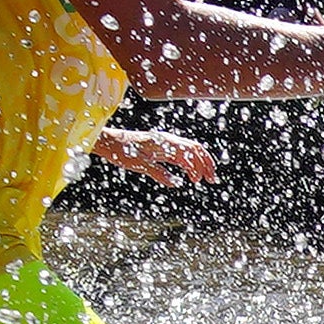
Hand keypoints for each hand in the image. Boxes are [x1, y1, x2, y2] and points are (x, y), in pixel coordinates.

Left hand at [106, 127, 221, 188]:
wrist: (111, 142)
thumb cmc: (123, 151)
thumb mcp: (139, 164)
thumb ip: (158, 173)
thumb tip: (174, 182)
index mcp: (164, 143)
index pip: (189, 152)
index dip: (197, 166)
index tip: (198, 181)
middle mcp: (168, 140)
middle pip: (195, 149)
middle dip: (206, 163)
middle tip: (212, 179)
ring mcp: (166, 143)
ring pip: (190, 150)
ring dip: (201, 163)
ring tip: (206, 177)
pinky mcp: (163, 147)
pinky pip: (182, 153)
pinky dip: (190, 163)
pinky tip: (191, 173)